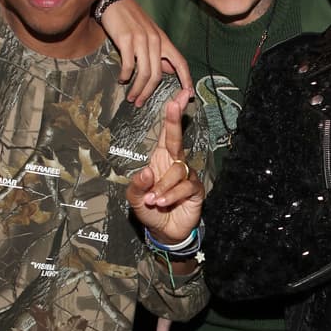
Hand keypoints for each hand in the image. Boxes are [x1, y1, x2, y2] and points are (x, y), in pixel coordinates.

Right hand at [98, 0, 192, 103]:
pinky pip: (129, 65)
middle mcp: (155, 41)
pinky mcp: (126, 40)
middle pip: (158, 74)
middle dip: (149, 92)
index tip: (189, 94)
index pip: (180, 62)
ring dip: (137, 89)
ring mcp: (141, 40)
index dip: (186, 79)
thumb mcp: (150, 34)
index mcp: (163, 40)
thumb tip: (167, 70)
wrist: (115, 1)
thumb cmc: (132, 20)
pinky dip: (125, 76)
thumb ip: (159, 53)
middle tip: (140, 103)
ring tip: (131, 97)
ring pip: (144, 73)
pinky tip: (121, 80)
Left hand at [127, 88, 203, 241]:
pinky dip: (170, 194)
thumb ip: (136, 185)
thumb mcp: (135, 198)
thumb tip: (146, 172)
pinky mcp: (195, 190)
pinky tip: (161, 202)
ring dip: (162, 186)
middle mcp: (175, 164)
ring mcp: (186, 176)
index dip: (171, 116)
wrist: (164, 232)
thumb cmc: (150, 210)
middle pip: (176, 139)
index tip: (176, 98)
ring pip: (176, 171)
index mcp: (160, 160)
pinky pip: (185, 187)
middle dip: (175, 120)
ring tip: (152, 200)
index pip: (165, 135)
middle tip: (176, 103)